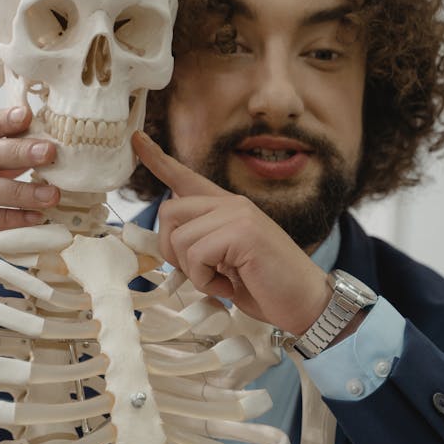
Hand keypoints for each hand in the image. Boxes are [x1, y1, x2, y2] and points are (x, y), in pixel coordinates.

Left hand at [132, 132, 331, 333]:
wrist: (307, 303)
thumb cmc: (267, 287)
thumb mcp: (226, 262)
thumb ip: (201, 246)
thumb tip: (170, 243)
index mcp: (228, 208)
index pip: (187, 178)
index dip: (158, 160)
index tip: (136, 140)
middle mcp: (232, 204)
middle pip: (169, 212)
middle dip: (172, 250)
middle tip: (200, 272)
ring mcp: (239, 215)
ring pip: (180, 238)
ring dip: (194, 272)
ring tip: (222, 280)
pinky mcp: (243, 232)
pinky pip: (196, 255)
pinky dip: (206, 280)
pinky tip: (229, 285)